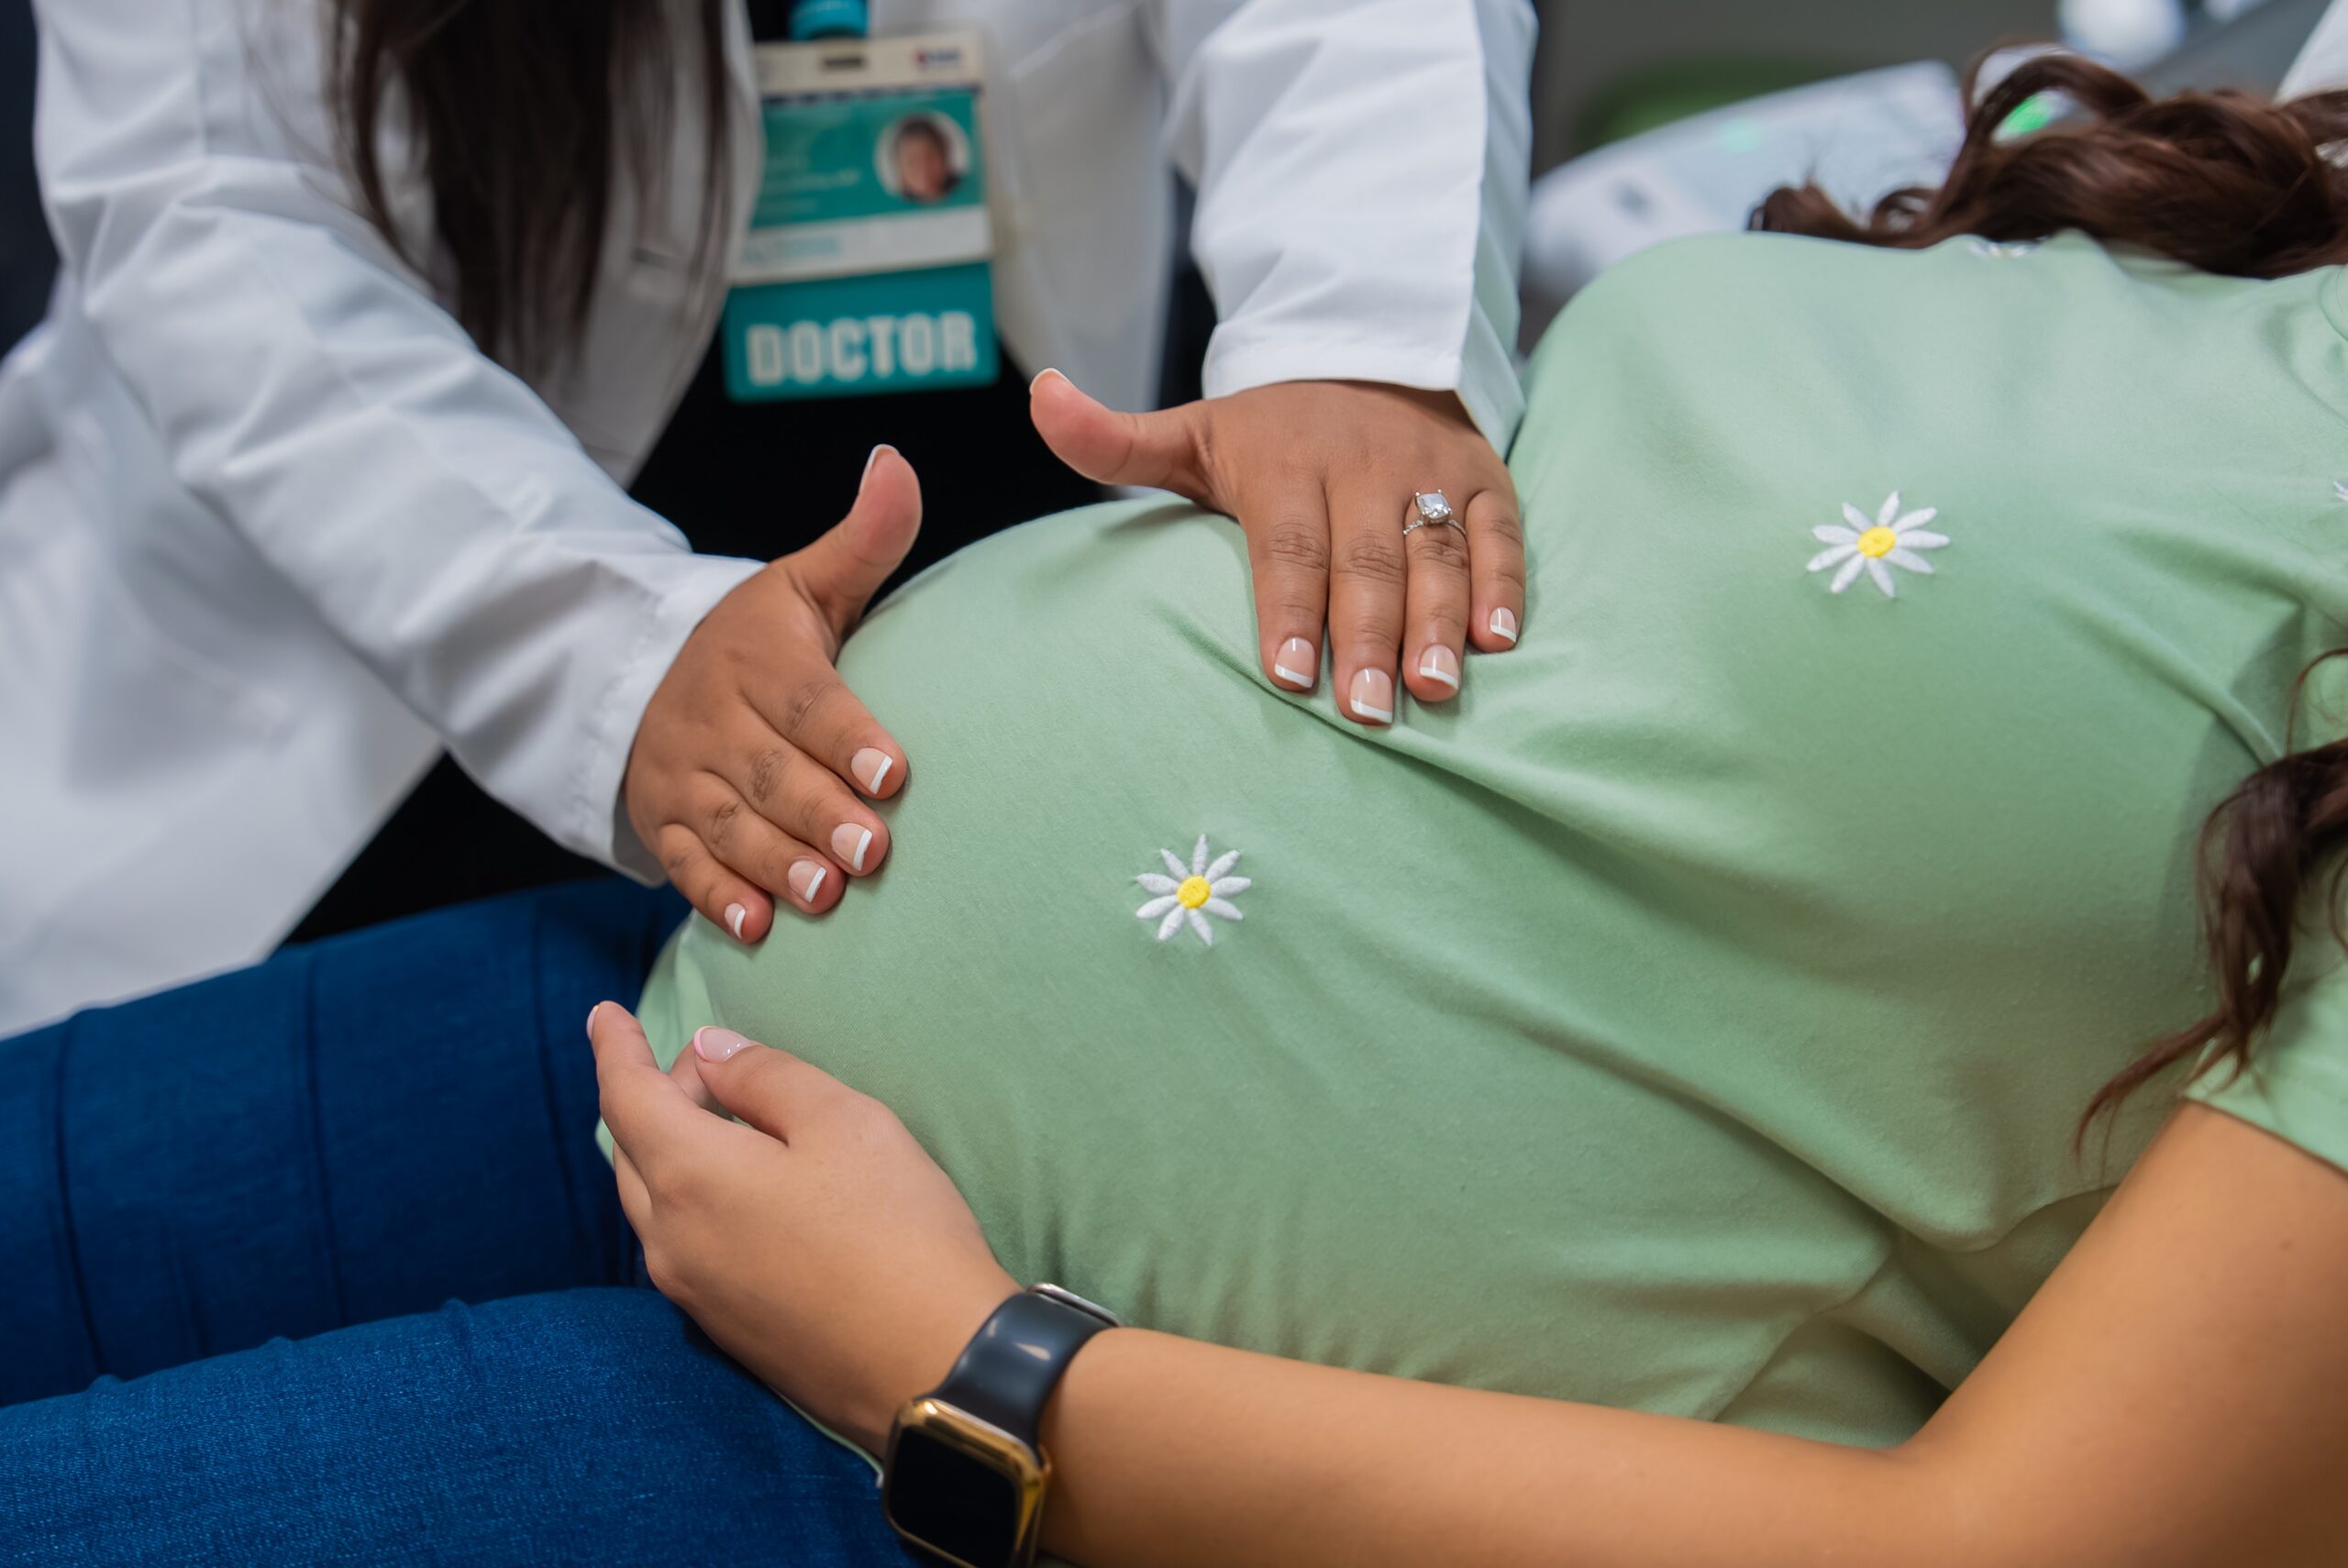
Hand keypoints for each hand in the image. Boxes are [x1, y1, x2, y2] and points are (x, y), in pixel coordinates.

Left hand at [590, 1003, 1016, 1451]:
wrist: (933, 1364)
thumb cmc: (897, 1230)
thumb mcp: (844, 1121)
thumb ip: (765, 1076)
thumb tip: (711, 1054)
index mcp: (690, 1177)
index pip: (626, 1097)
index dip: (614, 1049)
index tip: (602, 1014)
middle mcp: (671, 1239)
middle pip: (634, 1149)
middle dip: (660, 1094)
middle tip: (712, 1063)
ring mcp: (693, 1292)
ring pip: (653, 1201)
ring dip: (674, 1148)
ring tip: (727, 1118)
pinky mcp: (723, 1327)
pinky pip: (681, 1243)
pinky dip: (693, 1196)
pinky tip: (744, 1189)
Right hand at [624, 447, 918, 942]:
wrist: (645, 676)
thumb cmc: (760, 640)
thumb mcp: (803, 583)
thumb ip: (863, 539)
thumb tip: (897, 464)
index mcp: (755, 656)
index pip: (806, 700)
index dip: (848, 737)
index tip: (896, 772)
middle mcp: (712, 719)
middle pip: (770, 773)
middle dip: (820, 813)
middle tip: (874, 853)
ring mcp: (682, 777)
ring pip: (728, 826)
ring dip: (775, 864)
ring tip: (826, 896)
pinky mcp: (663, 824)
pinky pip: (684, 866)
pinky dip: (717, 899)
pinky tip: (757, 928)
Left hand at [1031, 373, 1523, 725]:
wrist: (1368, 350)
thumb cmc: (1269, 430)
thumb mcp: (1192, 431)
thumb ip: (1115, 438)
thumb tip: (1039, 397)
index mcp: (1287, 461)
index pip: (1288, 544)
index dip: (1290, 608)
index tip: (1290, 675)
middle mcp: (1363, 463)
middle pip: (1367, 560)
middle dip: (1368, 636)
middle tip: (1368, 711)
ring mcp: (1430, 469)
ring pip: (1437, 552)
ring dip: (1440, 622)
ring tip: (1435, 688)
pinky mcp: (1485, 478)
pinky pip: (1500, 534)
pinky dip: (1503, 585)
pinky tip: (1498, 642)